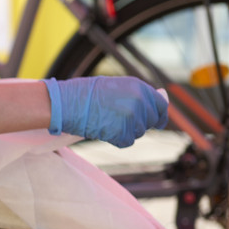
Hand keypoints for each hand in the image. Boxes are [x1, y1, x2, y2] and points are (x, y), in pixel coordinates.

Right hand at [45, 77, 168, 147]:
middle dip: (139, 124)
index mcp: (139, 87)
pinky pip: (126, 141)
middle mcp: (139, 101)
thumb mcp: (117, 86)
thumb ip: (138, 94)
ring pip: (138, 132)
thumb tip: (161, 100)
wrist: (68, 103)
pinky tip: (104, 130)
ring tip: (107, 122)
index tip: (158, 124)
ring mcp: (132, 117)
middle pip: (150, 121)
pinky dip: (116, 140)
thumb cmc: (86, 94)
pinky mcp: (123, 132)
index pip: (161, 105)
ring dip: (125, 131)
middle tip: (120, 122)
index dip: (160, 116)